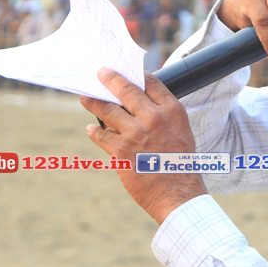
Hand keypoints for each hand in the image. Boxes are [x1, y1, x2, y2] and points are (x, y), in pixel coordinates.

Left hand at [81, 69, 206, 223]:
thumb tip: (140, 103)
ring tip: (85, 98)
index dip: (136, 74)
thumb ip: (164, 116)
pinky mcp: (120, 150)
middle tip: (99, 73)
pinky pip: (100, 135)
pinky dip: (94, 131)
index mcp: (173, 112)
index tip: (125, 71)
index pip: (152, 83)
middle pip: (126, 90)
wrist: (178, 195)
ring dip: (93, 102)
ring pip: (107, 109)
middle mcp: (154, 118)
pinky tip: (92, 129)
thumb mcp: (181, 133)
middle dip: (109, 79)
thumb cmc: (180, 165)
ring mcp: (136, 133)